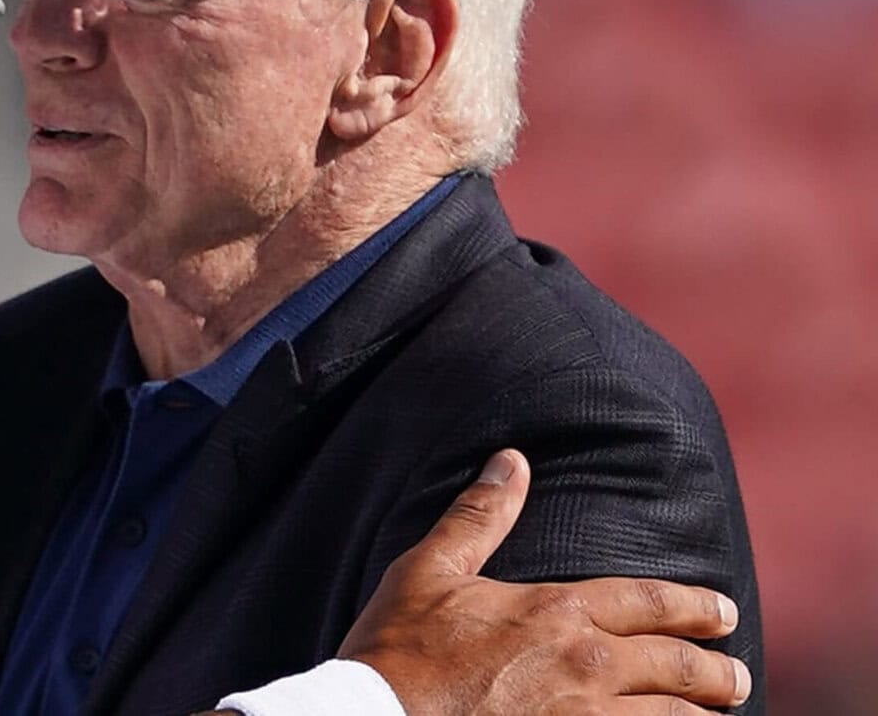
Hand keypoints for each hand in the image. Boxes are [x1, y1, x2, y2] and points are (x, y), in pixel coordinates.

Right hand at [339, 449, 750, 714]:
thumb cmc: (398, 649)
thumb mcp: (429, 571)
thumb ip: (479, 517)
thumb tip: (511, 460)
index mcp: (556, 611)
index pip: (648, 602)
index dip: (692, 606)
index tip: (721, 613)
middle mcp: (586, 666)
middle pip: (676, 666)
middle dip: (715, 671)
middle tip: (736, 675)